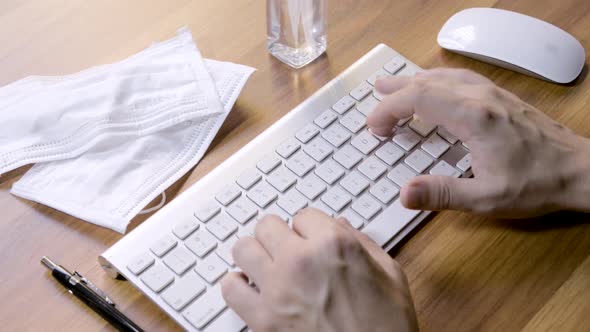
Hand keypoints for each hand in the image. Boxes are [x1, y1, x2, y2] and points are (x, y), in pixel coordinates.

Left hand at [221, 209, 418, 331]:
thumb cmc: (388, 329)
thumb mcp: (391, 276)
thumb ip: (363, 244)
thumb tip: (341, 226)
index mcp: (335, 245)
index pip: (303, 215)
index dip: (310, 228)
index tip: (311, 239)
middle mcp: (301, 262)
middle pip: (267, 225)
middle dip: (279, 236)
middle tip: (288, 249)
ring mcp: (277, 290)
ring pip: (243, 249)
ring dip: (255, 255)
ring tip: (267, 265)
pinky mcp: (262, 321)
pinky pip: (230, 288)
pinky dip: (237, 286)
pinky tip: (251, 289)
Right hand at [367, 68, 589, 217]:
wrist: (581, 170)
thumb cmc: (537, 184)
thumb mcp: (486, 198)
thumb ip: (442, 194)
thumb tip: (405, 194)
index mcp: (472, 118)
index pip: (417, 100)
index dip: (389, 110)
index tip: (375, 127)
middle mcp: (480, 98)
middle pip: (426, 83)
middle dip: (395, 91)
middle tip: (374, 99)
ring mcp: (492, 93)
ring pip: (443, 76)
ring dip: (414, 81)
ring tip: (393, 83)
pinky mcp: (501, 97)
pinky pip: (460, 78)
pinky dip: (436, 80)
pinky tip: (434, 85)